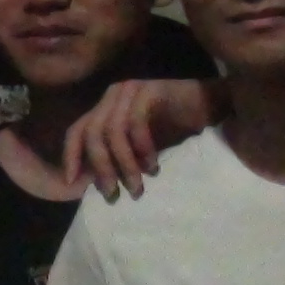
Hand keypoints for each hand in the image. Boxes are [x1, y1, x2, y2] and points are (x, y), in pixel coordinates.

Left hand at [60, 79, 216, 199]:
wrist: (213, 108)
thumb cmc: (175, 130)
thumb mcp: (139, 149)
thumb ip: (117, 159)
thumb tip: (93, 185)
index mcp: (105, 108)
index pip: (77, 131)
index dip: (71, 157)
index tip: (73, 184)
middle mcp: (112, 96)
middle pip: (92, 133)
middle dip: (101, 168)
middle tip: (113, 194)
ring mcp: (130, 90)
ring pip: (112, 131)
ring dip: (124, 164)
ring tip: (136, 187)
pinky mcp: (150, 90)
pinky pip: (135, 122)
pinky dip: (142, 148)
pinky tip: (153, 166)